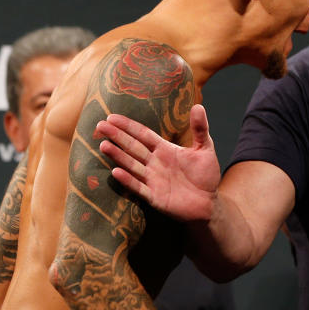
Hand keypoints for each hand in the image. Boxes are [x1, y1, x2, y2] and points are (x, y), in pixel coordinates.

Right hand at [95, 104, 220, 221]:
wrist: (208, 203)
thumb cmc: (205, 175)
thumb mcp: (205, 149)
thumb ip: (200, 129)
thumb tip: (198, 106)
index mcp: (165, 150)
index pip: (143, 135)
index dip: (128, 126)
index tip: (112, 117)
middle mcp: (155, 163)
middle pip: (133, 147)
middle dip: (117, 136)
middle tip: (100, 125)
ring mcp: (153, 179)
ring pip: (132, 165)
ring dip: (118, 156)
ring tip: (103, 146)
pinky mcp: (154, 196)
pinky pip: (139, 187)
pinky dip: (128, 180)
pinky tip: (116, 172)